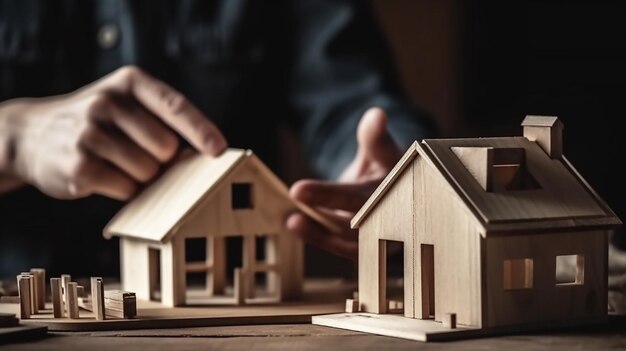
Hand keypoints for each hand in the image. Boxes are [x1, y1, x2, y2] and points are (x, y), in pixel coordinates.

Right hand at [1, 65, 226, 199]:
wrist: (32, 134)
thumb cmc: (97, 123)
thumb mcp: (126, 105)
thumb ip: (162, 121)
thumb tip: (201, 156)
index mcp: (129, 83)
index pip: (175, 106)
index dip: (201, 130)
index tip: (219, 150)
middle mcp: (108, 102)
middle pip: (166, 148)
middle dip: (162, 161)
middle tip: (141, 155)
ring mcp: (90, 133)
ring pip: (148, 172)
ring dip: (142, 178)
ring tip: (118, 164)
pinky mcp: (79, 165)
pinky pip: (127, 189)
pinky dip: (124, 190)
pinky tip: (104, 176)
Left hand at [287, 107, 401, 261]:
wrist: (396, 190)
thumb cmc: (387, 167)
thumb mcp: (382, 150)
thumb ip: (375, 136)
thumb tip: (377, 114)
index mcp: (394, 195)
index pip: (356, 198)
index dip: (327, 195)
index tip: (296, 190)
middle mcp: (388, 221)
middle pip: (351, 227)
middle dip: (321, 224)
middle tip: (292, 216)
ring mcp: (379, 239)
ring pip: (347, 245)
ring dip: (318, 236)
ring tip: (292, 222)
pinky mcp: (367, 249)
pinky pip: (343, 249)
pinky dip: (320, 239)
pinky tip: (299, 226)